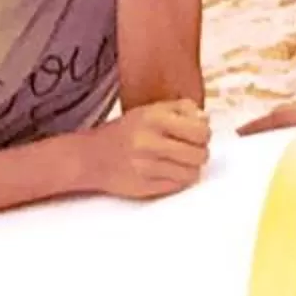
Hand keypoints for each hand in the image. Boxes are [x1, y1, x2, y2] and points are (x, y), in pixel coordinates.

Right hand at [77, 99, 212, 198]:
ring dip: (190, 168)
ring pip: (192, 173)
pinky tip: (166, 171)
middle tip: (189, 150)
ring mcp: (146, 167)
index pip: (201, 131)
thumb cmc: (126, 132)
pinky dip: (177, 180)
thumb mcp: (151, 109)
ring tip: (178, 161)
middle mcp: (149, 143)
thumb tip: (206, 120)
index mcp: (154, 119)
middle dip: (199, 152)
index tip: (197, 135)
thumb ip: (183, 108)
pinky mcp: (143, 187)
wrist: (89, 157)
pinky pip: (177, 186)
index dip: (204, 134)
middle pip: (200, 155)